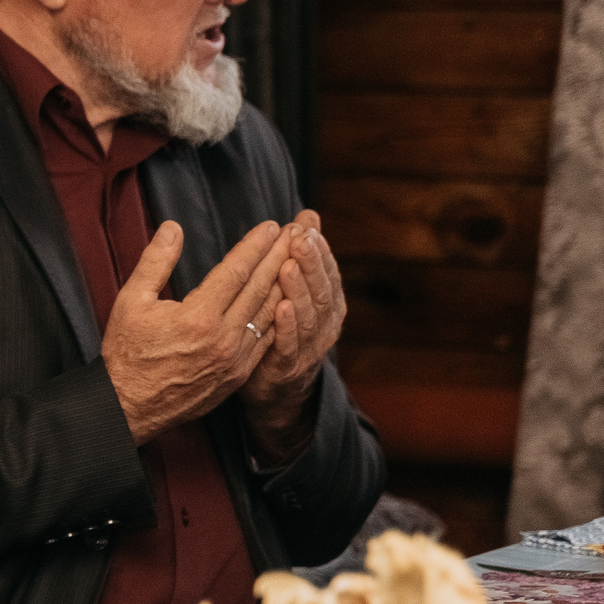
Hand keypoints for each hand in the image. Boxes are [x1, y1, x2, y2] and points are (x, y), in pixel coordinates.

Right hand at [101, 219, 286, 444]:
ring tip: (299, 259)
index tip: (271, 226)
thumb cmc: (126, 353)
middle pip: (261, 288)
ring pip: (270, 313)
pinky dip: (281, 316)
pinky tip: (288, 300)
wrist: (129, 406)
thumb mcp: (131, 301)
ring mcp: (235, 359)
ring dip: (287, 283)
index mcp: (197, 317)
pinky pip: (267, 339)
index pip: (236, 271)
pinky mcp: (238, 375)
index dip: (256, 246)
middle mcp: (223, 338)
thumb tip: (173, 228)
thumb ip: (155, 262)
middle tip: (297, 233)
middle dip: (280, 257)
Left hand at [238, 211, 346, 461]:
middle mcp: (324, 325)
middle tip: (300, 238)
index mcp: (327, 304)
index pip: (327, 272)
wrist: (276, 390)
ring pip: (308, 316)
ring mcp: (309, 348)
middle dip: (311, 263)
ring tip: (287, 266)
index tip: (306, 226)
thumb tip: (309, 213)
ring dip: (299, 290)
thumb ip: (302, 255)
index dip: (319, 251)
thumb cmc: (282, 329)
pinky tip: (280, 308)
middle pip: (321, 290)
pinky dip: (287, 327)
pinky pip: (289, 346)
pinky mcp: (287, 368)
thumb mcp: (294, 289)